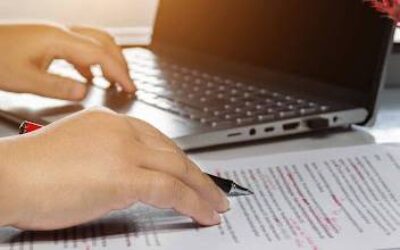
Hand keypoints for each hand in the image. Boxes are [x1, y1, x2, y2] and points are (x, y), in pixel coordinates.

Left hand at [0, 24, 134, 100]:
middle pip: (104, 43)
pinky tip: (91, 76)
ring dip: (110, 60)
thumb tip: (84, 91)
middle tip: (129, 85)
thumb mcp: (24, 80)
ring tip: (116, 80)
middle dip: (121, 64)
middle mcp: (61, 32)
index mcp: (58, 40)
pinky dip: (94, 61)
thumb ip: (57, 86)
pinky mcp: (51, 40)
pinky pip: (82, 47)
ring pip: (96, 41)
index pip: (101, 55)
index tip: (130, 88)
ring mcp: (57, 34)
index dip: (119, 72)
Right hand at [0, 108, 228, 229]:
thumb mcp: (79, 153)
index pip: (157, 140)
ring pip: (178, 168)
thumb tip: (132, 178)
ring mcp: (123, 150)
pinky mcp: (123, 175)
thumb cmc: (32, 171)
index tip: (190, 173)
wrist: (6, 177)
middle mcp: (120, 130)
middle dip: (198, 174)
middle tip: (214, 190)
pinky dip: (192, 202)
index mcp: (110, 122)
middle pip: (173, 151)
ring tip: (215, 205)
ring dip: (202, 189)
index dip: (179, 159)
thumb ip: (110, 158)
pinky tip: (202, 213)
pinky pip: (170, 188)